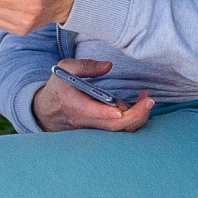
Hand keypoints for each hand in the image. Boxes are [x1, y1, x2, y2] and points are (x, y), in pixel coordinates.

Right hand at [30, 58, 154, 132]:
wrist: (47, 111)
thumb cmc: (59, 86)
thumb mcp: (66, 68)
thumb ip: (86, 65)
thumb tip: (108, 66)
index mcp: (73, 103)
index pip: (91, 112)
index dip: (106, 112)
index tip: (121, 107)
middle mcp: (84, 120)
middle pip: (113, 125)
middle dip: (135, 114)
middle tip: (150, 99)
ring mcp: (92, 129)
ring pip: (119, 131)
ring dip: (137, 116)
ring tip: (146, 98)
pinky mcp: (100, 132)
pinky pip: (119, 131)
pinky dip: (133, 120)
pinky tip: (138, 106)